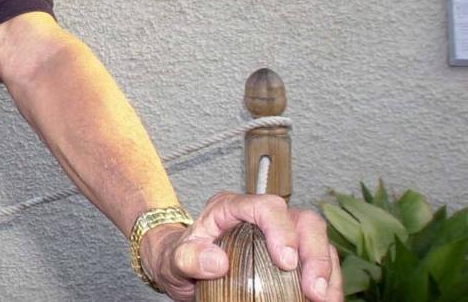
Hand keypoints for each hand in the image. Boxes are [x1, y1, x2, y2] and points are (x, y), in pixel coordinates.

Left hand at [143, 193, 342, 301]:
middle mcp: (261, 217)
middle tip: (313, 290)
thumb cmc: (178, 258)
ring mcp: (280, 235)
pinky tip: (323, 301)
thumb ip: (188, 258)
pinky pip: (319, 263)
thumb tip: (217, 261)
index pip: (266, 206)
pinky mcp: (292, 255)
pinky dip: (326, 283)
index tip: (285, 262)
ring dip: (326, 272)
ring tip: (323, 300)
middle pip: (303, 222)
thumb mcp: (173, 260)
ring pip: (318, 242)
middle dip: (315, 254)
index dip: (281, 230)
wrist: (181, 268)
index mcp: (232, 208)